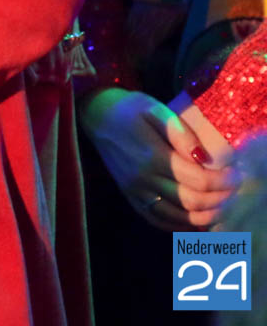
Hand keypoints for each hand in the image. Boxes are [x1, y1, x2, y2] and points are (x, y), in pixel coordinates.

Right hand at [82, 87, 231, 228]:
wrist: (95, 116)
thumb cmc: (129, 109)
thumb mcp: (155, 109)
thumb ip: (180, 133)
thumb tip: (205, 157)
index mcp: (152, 156)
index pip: (198, 180)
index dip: (224, 181)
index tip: (238, 174)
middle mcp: (143, 178)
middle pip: (192, 201)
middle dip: (221, 199)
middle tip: (235, 190)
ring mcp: (135, 191)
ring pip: (178, 216)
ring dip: (206, 216)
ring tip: (222, 206)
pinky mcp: (130, 196)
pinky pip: (158, 220)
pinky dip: (181, 225)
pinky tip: (197, 220)